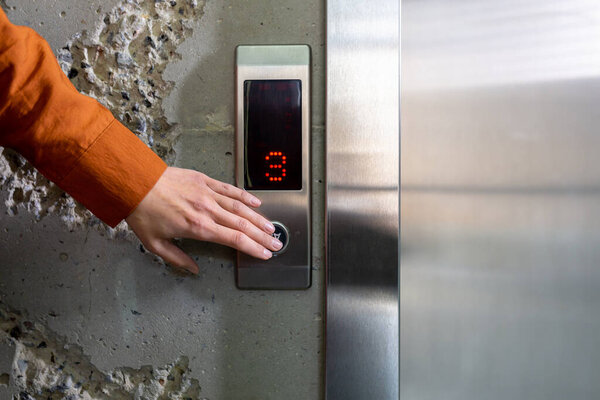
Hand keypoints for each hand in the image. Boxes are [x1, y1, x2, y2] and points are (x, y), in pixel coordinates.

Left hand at [125, 167, 281, 273]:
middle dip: (263, 236)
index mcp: (198, 228)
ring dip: (259, 219)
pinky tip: (256, 204)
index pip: (235, 240)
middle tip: (277, 243)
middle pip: (243, 225)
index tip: (265, 254)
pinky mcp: (204, 181)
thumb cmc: (143, 212)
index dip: (253, 248)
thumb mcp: (155, 243)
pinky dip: (245, 196)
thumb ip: (177, 258)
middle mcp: (207, 210)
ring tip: (272, 227)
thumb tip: (193, 270)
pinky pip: (229, 189)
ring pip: (241, 207)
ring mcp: (208, 194)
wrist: (134, 182)